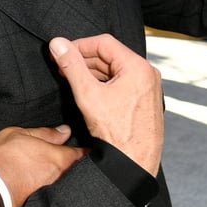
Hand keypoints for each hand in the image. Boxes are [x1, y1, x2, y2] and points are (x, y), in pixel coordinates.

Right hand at [0, 125, 84, 206]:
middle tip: (82, 156)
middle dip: (79, 163)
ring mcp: (50, 188)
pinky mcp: (40, 198)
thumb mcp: (21, 134)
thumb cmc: (4, 157)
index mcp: (58, 158)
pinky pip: (54, 187)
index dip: (87, 150)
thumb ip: (46, 133)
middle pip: (76, 169)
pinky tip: (47, 177)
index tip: (91, 147)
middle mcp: (59, 175)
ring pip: (65, 179)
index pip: (82, 154)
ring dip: (66, 173)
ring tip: (62, 165)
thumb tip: (65, 131)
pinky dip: (54, 182)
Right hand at [49, 34, 163, 176]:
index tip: (62, 53)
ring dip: (92, 72)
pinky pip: (122, 83)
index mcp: (138, 67)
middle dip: (84, 60)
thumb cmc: (117, 134)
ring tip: (72, 80)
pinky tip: (89, 92)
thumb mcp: (88, 94)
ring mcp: (148, 88)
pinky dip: (104, 84)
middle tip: (63, 67)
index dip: (79, 45)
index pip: (103, 42)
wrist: (134, 163)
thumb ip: (71, 66)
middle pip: (109, 55)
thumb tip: (58, 45)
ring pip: (115, 70)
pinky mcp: (144, 100)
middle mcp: (147, 74)